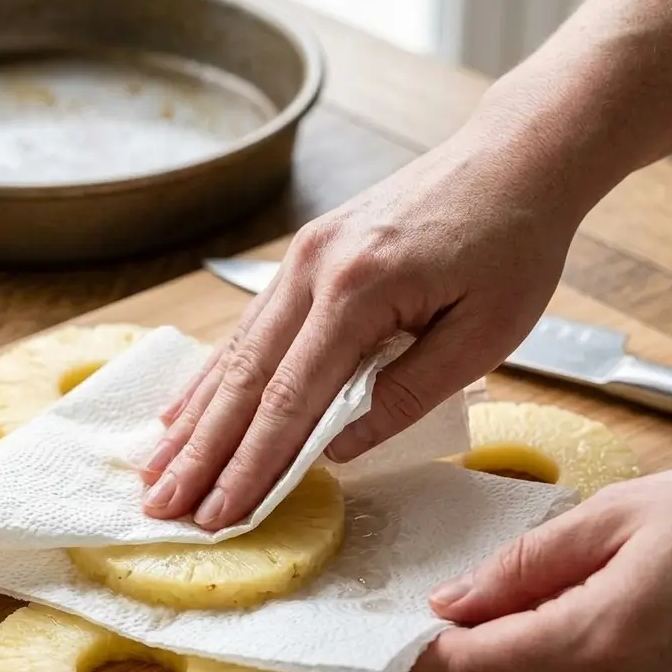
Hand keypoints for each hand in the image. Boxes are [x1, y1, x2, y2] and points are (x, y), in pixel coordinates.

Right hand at [139, 117, 585, 530]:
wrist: (515, 156)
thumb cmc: (514, 242)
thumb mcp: (483, 333)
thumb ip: (405, 395)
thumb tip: (336, 450)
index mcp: (358, 291)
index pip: (290, 401)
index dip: (250, 466)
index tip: (219, 515)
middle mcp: (312, 271)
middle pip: (243, 380)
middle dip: (200, 453)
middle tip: (161, 505)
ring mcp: (301, 260)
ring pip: (234, 355)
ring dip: (193, 418)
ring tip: (156, 467)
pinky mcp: (304, 258)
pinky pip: (248, 328)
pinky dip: (213, 376)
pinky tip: (185, 407)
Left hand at [414, 461, 671, 671]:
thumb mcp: (619, 515)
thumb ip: (526, 563)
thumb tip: (455, 599)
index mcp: (607, 634)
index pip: (482, 666)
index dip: (432, 654)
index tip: (403, 637)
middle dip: (469, 662)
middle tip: (453, 619)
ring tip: (512, 626)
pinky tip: (573, 649)